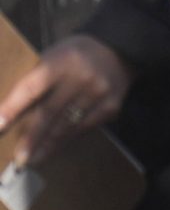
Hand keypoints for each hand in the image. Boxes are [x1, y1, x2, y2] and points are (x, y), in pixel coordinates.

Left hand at [0, 35, 130, 165]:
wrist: (118, 50)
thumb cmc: (73, 55)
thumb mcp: (51, 57)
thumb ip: (36, 80)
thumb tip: (11, 113)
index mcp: (60, 61)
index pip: (31, 88)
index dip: (13, 108)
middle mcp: (81, 77)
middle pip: (50, 112)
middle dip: (32, 137)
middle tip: (19, 158)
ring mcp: (98, 93)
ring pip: (67, 125)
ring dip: (48, 145)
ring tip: (34, 159)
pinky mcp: (111, 106)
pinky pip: (85, 127)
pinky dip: (68, 139)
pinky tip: (56, 148)